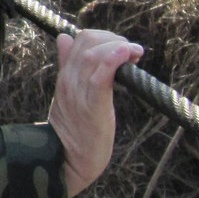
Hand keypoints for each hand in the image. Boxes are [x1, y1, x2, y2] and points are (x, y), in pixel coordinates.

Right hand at [47, 29, 143, 197]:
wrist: (68, 160)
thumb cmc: (75, 129)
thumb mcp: (69, 92)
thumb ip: (69, 65)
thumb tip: (64, 38)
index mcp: (66, 75)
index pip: (79, 38)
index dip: (104, 37)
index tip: (122, 50)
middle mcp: (69, 80)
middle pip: (88, 40)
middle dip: (114, 39)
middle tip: (131, 55)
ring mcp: (79, 92)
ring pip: (93, 55)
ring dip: (118, 47)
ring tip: (134, 56)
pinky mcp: (92, 107)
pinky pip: (99, 77)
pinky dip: (113, 60)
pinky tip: (126, 55)